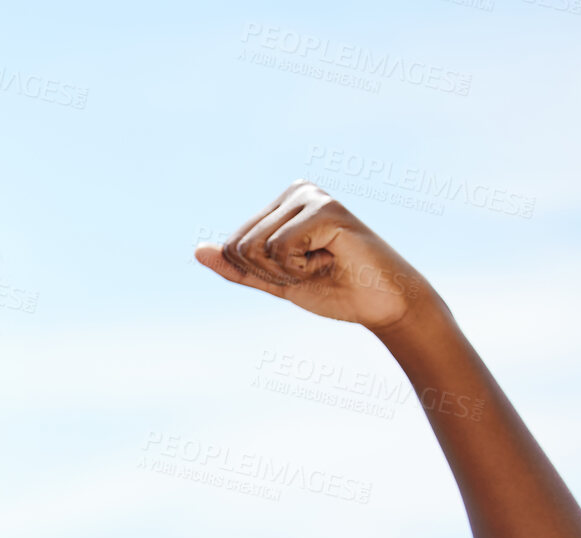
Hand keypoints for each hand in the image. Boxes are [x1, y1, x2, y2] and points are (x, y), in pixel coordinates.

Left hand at [194, 181, 437, 332]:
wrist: (382, 304)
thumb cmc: (335, 289)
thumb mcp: (275, 280)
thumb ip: (238, 267)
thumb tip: (197, 250)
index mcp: (281, 204)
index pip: (233, 246)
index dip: (260, 274)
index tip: (299, 271)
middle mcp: (296, 191)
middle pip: (240, 246)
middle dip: (272, 273)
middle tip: (313, 269)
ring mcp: (312, 196)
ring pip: (255, 247)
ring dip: (287, 271)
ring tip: (322, 263)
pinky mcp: (326, 209)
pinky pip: (279, 248)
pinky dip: (300, 268)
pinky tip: (332, 259)